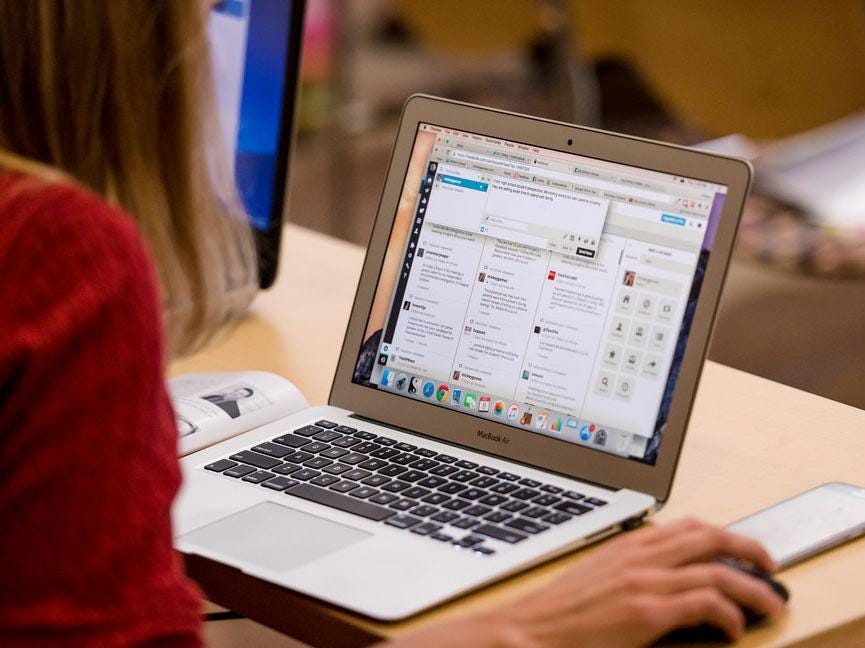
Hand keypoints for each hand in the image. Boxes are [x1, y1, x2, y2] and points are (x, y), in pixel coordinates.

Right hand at [488, 518, 785, 646]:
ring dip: (753, 586)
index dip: (722, 534)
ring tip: (771, 602)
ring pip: (718, 569)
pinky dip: (729, 613)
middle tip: (769, 565)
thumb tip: (664, 580)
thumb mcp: (597, 577)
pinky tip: (732, 627)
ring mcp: (644, 581)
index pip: (687, 526)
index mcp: (628, 544)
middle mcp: (639, 555)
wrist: (527, 630)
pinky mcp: (646, 611)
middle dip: (749, 548)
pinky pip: (706, 602)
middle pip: (710, 537)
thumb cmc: (559, 611)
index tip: (740, 547)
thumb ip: (631, 570)